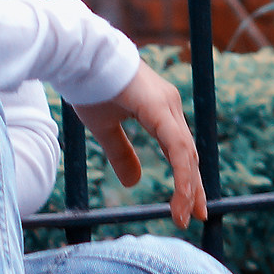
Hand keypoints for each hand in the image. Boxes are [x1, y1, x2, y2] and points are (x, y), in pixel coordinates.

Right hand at [69, 61, 206, 227]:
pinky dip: (181, 171)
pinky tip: (183, 193)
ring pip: (186, 152)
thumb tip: (134, 182)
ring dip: (189, 186)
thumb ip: (121, 153)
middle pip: (188, 153)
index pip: (179, 150)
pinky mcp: (159, 106)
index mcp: (160, 110)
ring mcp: (167, 104)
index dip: (186, 179)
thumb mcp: (105, 128)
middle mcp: (169, 106)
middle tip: (197, 216)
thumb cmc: (88, 85)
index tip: (188, 207)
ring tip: (187, 214)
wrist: (76, 56)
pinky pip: (177, 145)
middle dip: (194, 187)